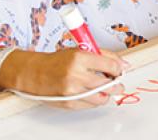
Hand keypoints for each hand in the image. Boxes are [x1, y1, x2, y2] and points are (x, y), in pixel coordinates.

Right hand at [7, 48, 127, 109]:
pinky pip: (90, 105)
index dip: (119, 69)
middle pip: (108, 84)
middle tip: (119, 82)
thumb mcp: (80, 50)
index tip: (121, 70)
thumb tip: (123, 64)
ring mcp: (72, 92)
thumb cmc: (57, 61)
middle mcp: (75, 75)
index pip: (110, 65)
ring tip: (107, 89)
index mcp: (80, 58)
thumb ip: (103, 56)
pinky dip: (95, 100)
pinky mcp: (68, 103)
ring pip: (101, 98)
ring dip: (108, 94)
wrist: (34, 73)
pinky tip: (95, 94)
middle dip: (117, 84)